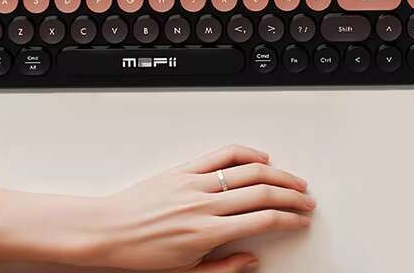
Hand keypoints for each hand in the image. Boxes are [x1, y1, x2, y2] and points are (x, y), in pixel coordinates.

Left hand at [0, 145, 314, 271]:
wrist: (107, 232)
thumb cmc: (140, 256)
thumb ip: (224, 267)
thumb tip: (252, 258)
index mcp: (208, 233)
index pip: (263, 220)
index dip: (289, 218)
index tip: (301, 219)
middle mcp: (205, 203)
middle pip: (262, 193)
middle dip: (291, 195)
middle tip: (306, 200)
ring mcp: (194, 182)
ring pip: (247, 171)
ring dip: (276, 174)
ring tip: (292, 179)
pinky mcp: (182, 169)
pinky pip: (219, 155)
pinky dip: (244, 152)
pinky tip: (259, 157)